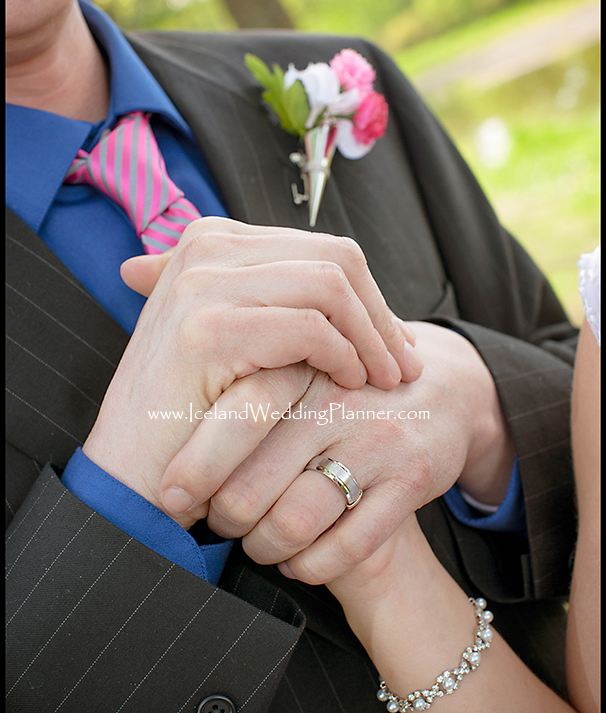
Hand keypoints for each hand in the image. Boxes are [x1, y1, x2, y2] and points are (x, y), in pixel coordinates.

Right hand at [84, 217, 420, 524]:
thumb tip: (361, 299)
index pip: (323, 250)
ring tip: (383, 380)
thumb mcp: (238, 341)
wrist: (131, 471)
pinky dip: (342, 356)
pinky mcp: (208, 328)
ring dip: (371, 337)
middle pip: (335, 258)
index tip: (395, 343)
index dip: (371, 297)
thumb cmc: (191, 413)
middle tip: (403, 365)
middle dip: (380, 314)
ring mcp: (202, 284)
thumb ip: (281, 304)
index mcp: (213, 241)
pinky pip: (309, 328)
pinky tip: (350, 385)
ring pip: (330, 286)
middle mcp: (204, 248)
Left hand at [162, 321, 513, 579]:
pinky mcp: (412, 477)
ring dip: (265, 547)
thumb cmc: (343, 375)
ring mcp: (377, 438)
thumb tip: (130, 267)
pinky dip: (314, 565)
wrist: (443, 393)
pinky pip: (351, 543)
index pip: (233, 416)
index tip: (170, 493)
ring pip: (297, 518)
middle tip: (208, 525)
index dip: (195, 465)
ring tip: (251, 545)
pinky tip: (298, 563)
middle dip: (223, 515)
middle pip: (254, 480)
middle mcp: (336, 397)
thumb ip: (214, 308)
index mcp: (298, 360)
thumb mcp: (287, 339)